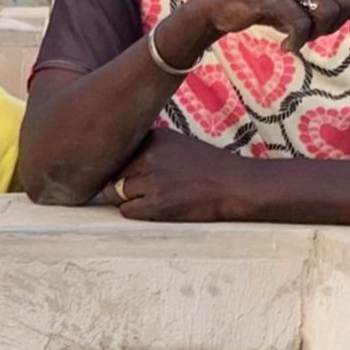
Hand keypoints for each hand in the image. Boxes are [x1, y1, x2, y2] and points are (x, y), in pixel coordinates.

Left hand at [103, 130, 255, 222]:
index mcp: (153, 137)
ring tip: (151, 199)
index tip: (136, 174)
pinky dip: (135, 212)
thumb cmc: (209, 167)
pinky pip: (126, 210)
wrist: (235, 186)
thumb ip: (150, 149)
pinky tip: (154, 209)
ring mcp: (152, 179)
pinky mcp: (156, 203)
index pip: (118, 152)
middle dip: (122, 183)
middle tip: (141, 190)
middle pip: (114, 172)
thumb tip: (118, 164)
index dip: (123, 166)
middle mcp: (149, 155)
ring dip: (127, 199)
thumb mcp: (177, 144)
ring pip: (115, 192)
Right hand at [196, 0, 349, 53]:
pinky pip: (300, 23)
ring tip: (297, 36)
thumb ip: (349, 2)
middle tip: (313, 32)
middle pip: (348, 0)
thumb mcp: (313, 1)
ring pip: (327, 13)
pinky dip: (296, 42)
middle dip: (336, 26)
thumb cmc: (271, 4)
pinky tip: (284, 45)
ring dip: (315, 34)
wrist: (221, 6)